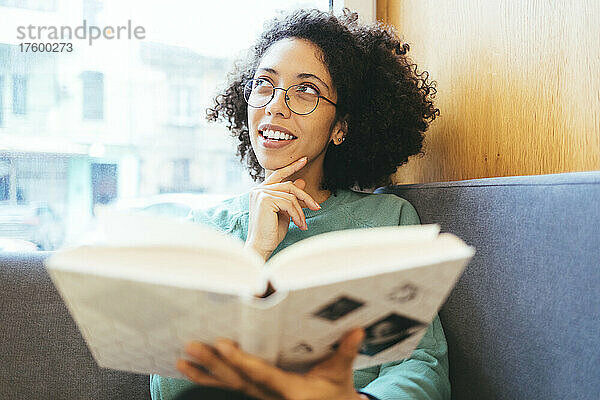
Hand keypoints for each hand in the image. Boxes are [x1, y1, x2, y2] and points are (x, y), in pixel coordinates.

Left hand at [176, 327, 366, 399]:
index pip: (261, 375)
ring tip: (181, 361)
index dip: (240, 361)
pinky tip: (192, 370)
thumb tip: (359, 330)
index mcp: (289, 391)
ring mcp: (260, 399)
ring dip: (204, 374)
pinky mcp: (256, 396)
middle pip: (237, 380)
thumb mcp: (341, 374)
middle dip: (213, 364)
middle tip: (190, 346)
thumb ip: (346, 352)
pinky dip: (210, 380)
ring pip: (228, 387)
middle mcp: (270, 397)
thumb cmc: (335, 393)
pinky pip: (230, 389)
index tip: (222, 344)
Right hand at [245, 156, 320, 260]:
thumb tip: (301, 181)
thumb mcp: (285, 212)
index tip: (304, 160)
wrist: (261, 247)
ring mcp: (260, 193)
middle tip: (317, 206)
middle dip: (305, 196)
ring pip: (291, 196)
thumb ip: (290, 197)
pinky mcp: (265, 200)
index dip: (291, 167)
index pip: (278, 175)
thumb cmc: (271, 233)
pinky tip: (299, 225)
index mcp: (260, 191)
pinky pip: (289, 203)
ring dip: (300, 211)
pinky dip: (297, 215)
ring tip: (303, 224)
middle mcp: (258, 190)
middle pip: (289, 185)